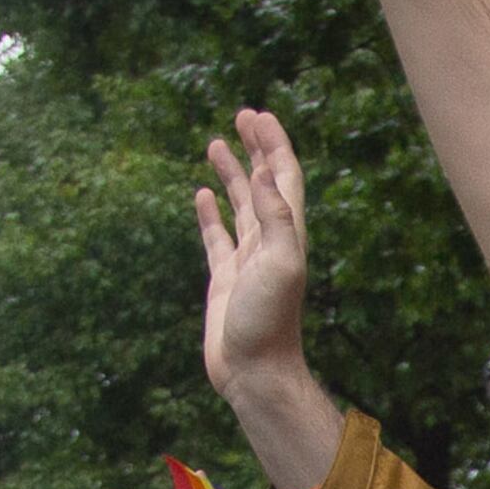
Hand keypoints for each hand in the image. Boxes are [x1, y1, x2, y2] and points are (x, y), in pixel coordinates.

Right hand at [198, 108, 315, 388]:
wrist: (255, 372)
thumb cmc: (270, 323)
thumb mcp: (280, 265)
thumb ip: (277, 220)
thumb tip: (264, 174)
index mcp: (288, 236)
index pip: (283, 178)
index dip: (274, 145)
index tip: (258, 116)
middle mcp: (270, 244)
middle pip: (263, 185)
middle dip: (255, 149)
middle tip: (242, 116)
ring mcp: (247, 261)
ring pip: (239, 206)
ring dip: (232, 174)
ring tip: (216, 144)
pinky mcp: (225, 279)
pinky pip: (217, 236)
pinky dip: (211, 213)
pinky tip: (202, 194)